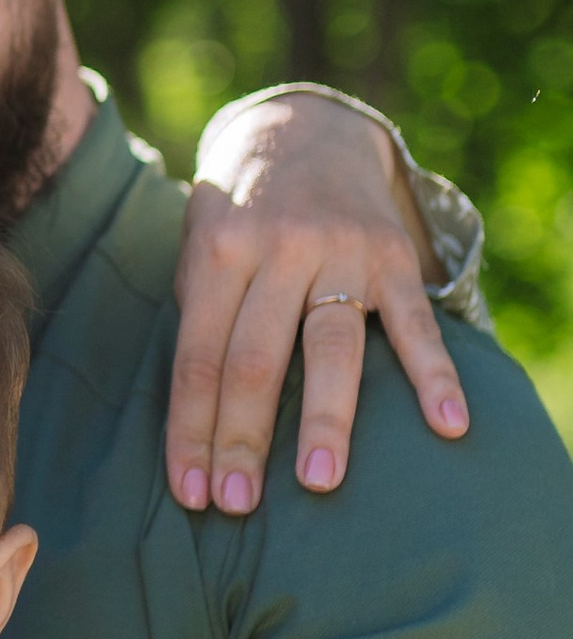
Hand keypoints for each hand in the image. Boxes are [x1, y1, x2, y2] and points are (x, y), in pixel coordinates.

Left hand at [171, 94, 469, 514]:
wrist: (304, 134)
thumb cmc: (239, 216)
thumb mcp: (200, 247)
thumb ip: (200, 318)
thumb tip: (195, 420)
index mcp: (218, 253)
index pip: (199, 360)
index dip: (192, 431)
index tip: (190, 494)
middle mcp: (278, 250)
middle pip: (256, 361)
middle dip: (243, 439)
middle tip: (237, 505)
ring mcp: (341, 253)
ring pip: (331, 347)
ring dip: (327, 419)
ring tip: (319, 482)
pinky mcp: (393, 258)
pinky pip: (415, 323)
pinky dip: (434, 374)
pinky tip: (447, 423)